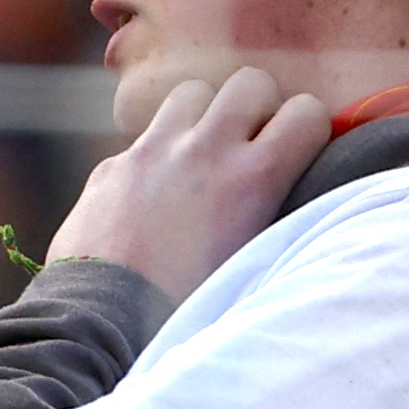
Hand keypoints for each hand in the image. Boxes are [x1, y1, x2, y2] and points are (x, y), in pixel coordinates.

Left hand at [49, 68, 330, 302]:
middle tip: (252, 145)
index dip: (308, 128)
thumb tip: (281, 191)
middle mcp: (204, 151)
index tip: (299, 150)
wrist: (101, 325)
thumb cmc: (186, 314)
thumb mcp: (249, 267)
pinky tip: (153, 195)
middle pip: (250, 83)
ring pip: (191, 93)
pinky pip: (144, 138)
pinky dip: (157, 155)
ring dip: (204, 115)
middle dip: (259, 107)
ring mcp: (152, 152)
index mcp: (252, 180)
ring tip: (202, 155)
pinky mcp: (111, 168)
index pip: (306, 112)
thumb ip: (269, 218)